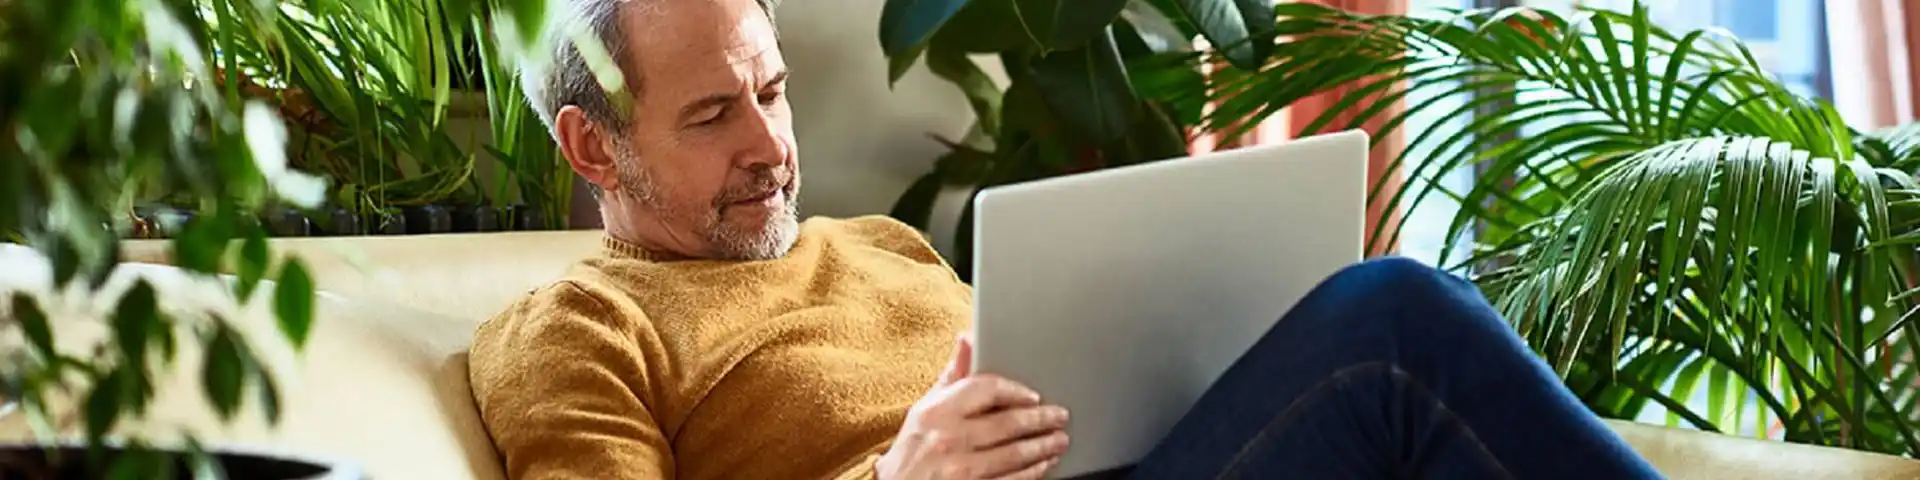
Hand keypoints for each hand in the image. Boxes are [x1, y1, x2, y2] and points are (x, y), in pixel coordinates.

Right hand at [876, 335, 1070, 479]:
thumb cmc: (913, 448)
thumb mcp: (925, 408)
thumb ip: (952, 375)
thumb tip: (967, 338)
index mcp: (938, 412)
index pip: (986, 389)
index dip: (1016, 391)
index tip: (1034, 396)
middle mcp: (949, 439)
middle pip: (1008, 423)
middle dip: (1042, 419)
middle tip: (1060, 416)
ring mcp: (961, 470)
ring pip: (1015, 454)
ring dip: (1044, 446)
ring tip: (1059, 440)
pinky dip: (1034, 472)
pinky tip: (1044, 464)